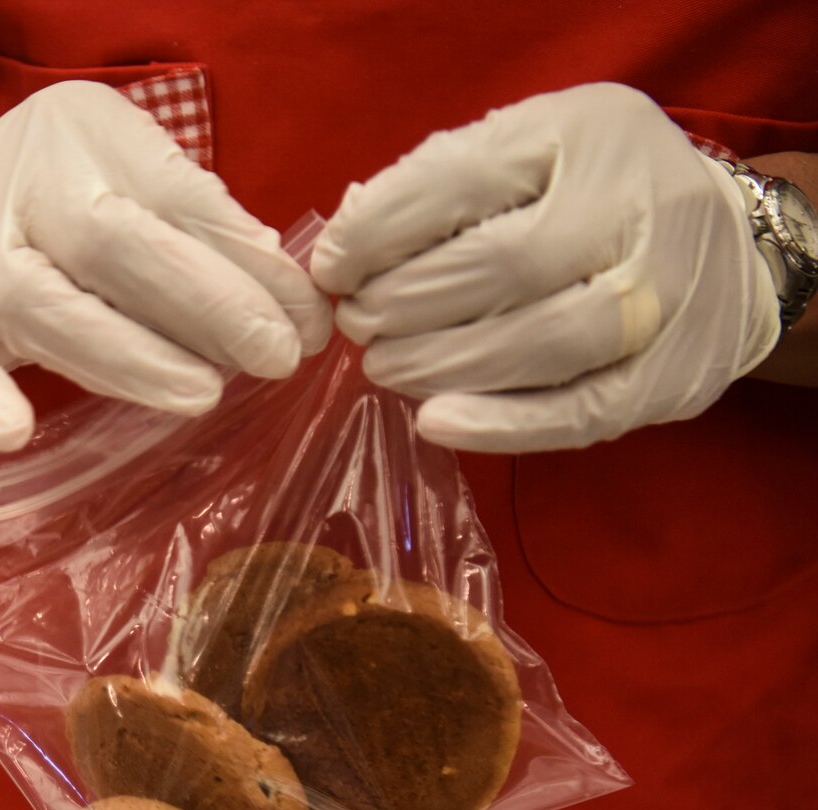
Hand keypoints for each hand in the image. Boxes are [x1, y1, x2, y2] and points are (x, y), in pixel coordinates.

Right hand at [0, 81, 331, 450]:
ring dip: (125, 359)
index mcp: (81, 131)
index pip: (171, 197)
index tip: (305, 319)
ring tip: (203, 392)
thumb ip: (207, 230)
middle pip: (102, 243)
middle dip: (200, 308)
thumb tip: (292, 306)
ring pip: (32, 306)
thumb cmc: (77, 199)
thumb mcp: (146, 180)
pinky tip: (11, 433)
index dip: (243, 263)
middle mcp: (11, 181)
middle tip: (271, 359)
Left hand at [313, 83, 779, 452]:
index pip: (466, 177)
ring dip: (441, 365)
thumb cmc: (587, 198)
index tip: (332, 270)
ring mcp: (669, 292)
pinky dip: (499, 425)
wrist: (730, 248)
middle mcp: (641, 203)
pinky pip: (580, 411)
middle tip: (359, 325)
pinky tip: (436, 421)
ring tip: (386, 366)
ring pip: (544, 342)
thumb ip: (437, 192)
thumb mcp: (522, 157)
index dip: (380, 231)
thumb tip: (339, 256)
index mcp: (588, 132)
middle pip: (507, 265)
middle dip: (406, 305)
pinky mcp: (674, 374)